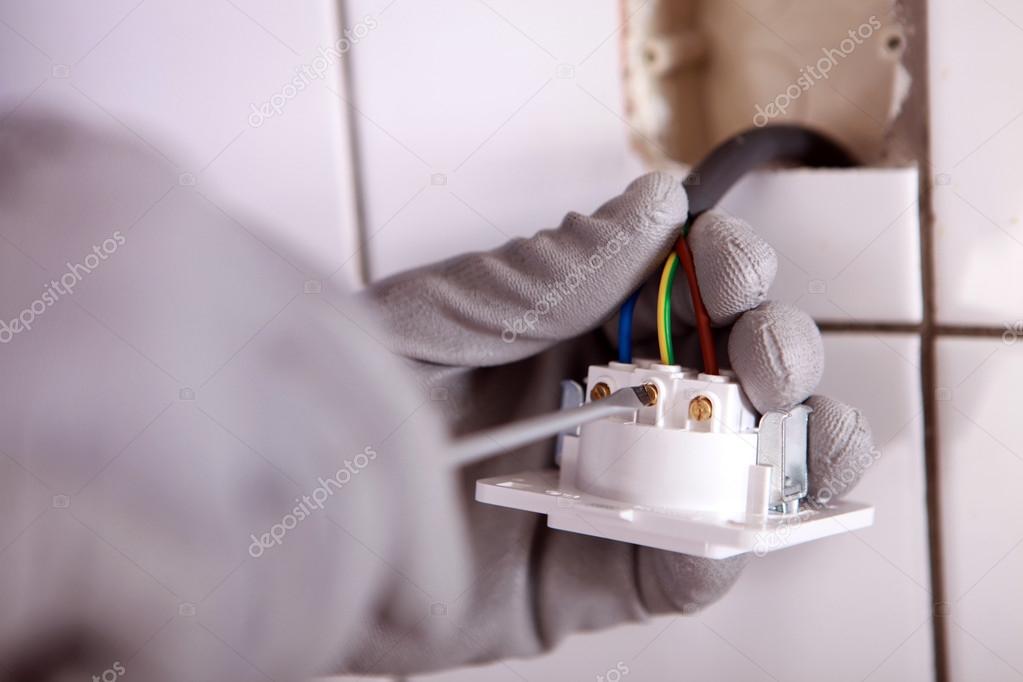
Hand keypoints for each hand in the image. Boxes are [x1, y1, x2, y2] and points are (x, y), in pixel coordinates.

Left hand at [357, 172, 877, 668]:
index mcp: (582, 329)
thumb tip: (657, 203)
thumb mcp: (443, 313)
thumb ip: (549, 271)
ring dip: (792, 436)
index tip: (728, 264)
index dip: (728, 267)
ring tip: (785, 415)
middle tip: (759, 348)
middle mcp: (616, 404)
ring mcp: (621, 488)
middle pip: (735, 370)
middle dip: (774, 345)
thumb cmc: (356, 397)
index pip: (688, 288)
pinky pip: (694, 562)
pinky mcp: (606, 575)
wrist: (306, 520)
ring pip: (742, 464)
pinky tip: (742, 507)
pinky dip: (733, 537)